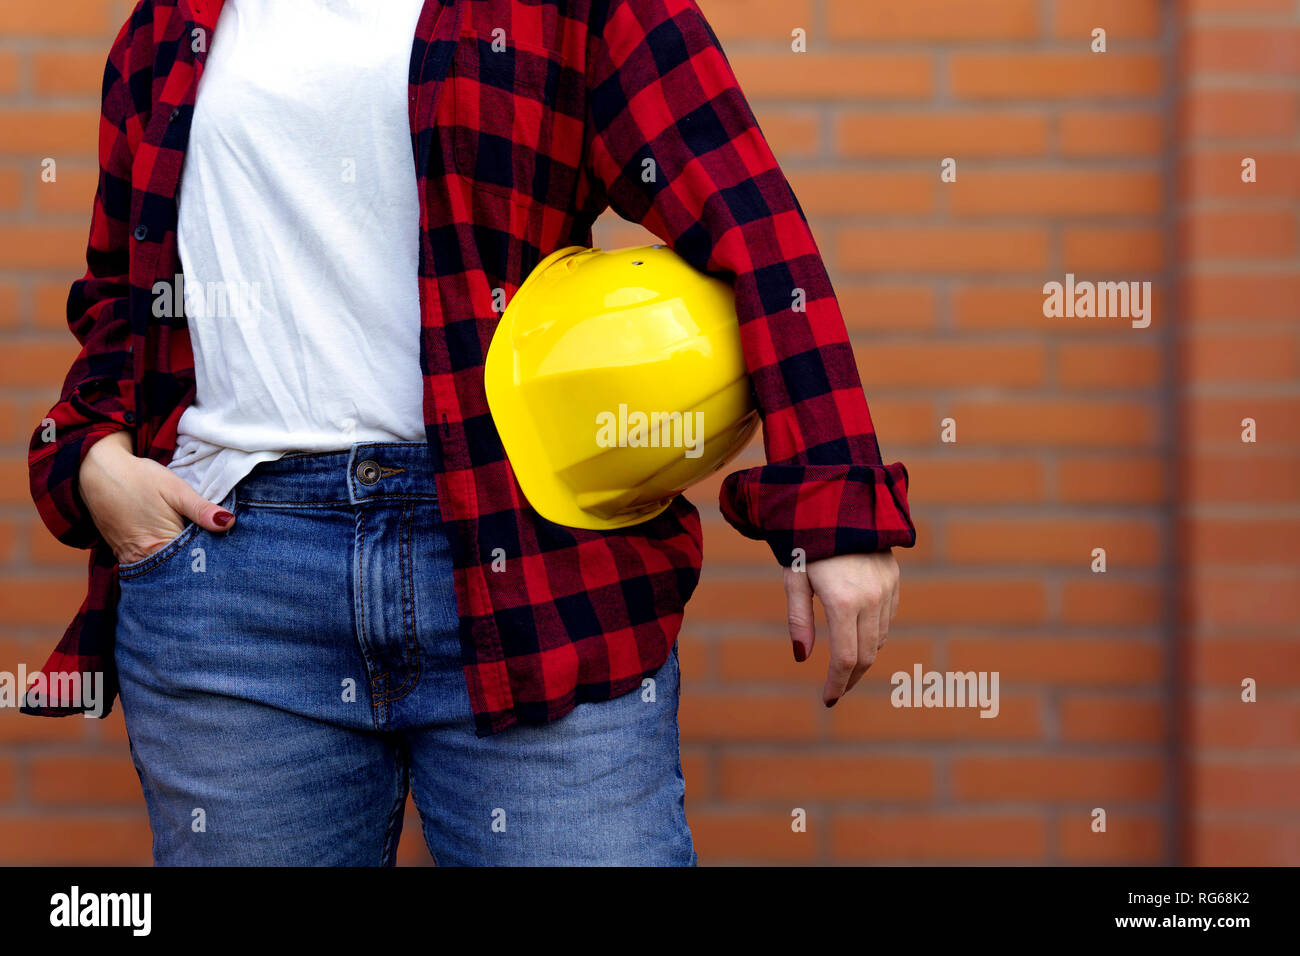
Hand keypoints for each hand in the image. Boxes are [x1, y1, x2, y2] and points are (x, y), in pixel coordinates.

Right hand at [78, 430, 234, 563]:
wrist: (97, 471)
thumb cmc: (139, 478)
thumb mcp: (175, 489)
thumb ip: (201, 509)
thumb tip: (229, 523)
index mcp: (158, 546)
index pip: (193, 563)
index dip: (212, 558)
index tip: (228, 552)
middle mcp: (142, 560)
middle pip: (179, 570)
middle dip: (198, 562)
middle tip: (219, 551)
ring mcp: (130, 559)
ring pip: (165, 568)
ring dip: (183, 561)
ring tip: (201, 549)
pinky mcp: (123, 554)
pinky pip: (151, 562)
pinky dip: (166, 557)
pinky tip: (178, 546)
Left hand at [783, 550, 899, 706]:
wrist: (838, 501)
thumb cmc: (805, 541)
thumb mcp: (794, 579)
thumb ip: (798, 620)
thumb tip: (802, 658)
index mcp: (843, 602)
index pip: (845, 658)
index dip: (836, 684)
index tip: (827, 700)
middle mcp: (871, 599)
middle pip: (867, 656)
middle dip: (850, 678)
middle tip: (835, 691)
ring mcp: (886, 589)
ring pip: (880, 639)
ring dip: (863, 656)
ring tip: (843, 665)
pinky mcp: (894, 579)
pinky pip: (887, 618)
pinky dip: (874, 634)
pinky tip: (857, 634)